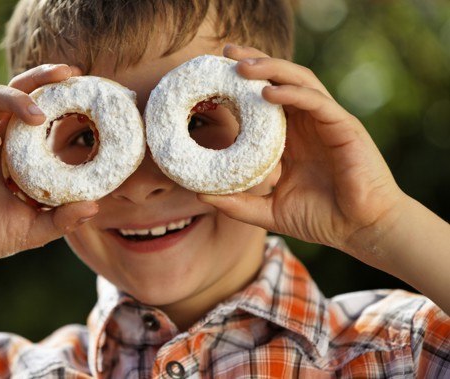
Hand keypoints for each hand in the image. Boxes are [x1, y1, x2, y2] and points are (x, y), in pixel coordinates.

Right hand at [0, 64, 98, 269]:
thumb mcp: (34, 229)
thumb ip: (62, 219)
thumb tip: (95, 207)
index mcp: (20, 149)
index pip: (41, 110)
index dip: (60, 96)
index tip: (84, 86)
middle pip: (20, 91)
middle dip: (43, 77)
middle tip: (67, 75)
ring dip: (18, 99)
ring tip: (37, 116)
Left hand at [199, 45, 406, 264]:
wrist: (361, 231)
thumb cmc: (322, 219)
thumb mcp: (270, 211)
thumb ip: (239, 203)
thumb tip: (202, 194)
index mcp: (291, 137)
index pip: (266, 98)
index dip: (243, 82)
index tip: (216, 72)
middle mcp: (308, 123)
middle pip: (280, 80)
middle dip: (254, 62)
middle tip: (226, 52)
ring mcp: (327, 122)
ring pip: (299, 81)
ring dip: (270, 69)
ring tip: (241, 65)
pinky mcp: (344, 127)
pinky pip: (316, 102)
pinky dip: (292, 93)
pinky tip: (268, 91)